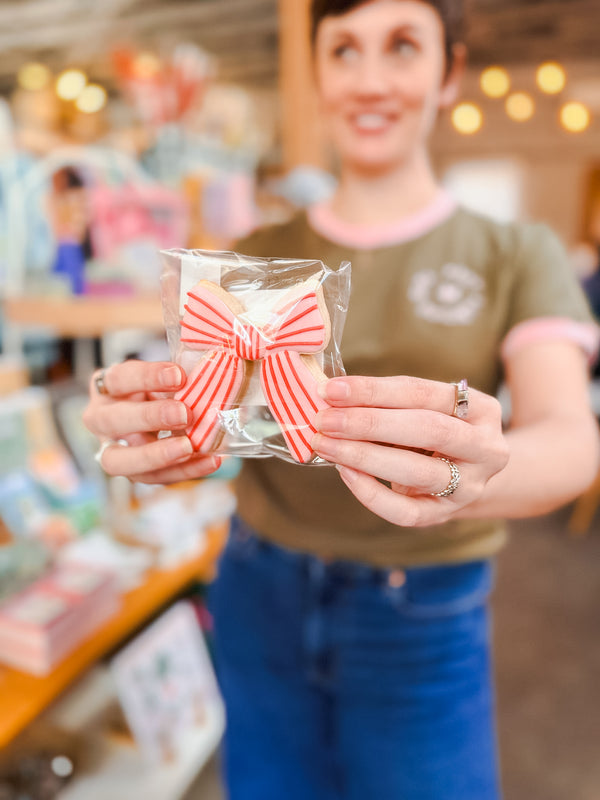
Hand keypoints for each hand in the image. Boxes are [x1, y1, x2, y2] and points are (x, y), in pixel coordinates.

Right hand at [83, 360, 220, 483]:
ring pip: (118, 460)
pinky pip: (153, 477)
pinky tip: (209, 460)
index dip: (147, 377)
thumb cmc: (162, 388)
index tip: (179, 375)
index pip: (118, 379)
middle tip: (184, 414)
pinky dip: (183, 471)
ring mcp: (112, 449)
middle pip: (111, 420)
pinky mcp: (134, 473)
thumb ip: (179, 374)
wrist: (159, 413)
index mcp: (107, 386)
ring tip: (189, 447)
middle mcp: (100, 418)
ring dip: (156, 455)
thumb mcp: (166, 375)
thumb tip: (205, 363)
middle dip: (148, 417)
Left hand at [312, 376, 508, 526]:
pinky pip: (406, 512)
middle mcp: (485, 447)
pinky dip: (371, 493)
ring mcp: (470, 486)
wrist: (465, 472)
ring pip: (417, 472)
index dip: (374, 390)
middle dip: (369, 424)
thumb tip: (332, 395)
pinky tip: (345, 472)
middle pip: (427, 430)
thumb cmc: (432, 430)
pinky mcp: (446, 515)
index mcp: (481, 408)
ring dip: (364, 456)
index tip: (332, 390)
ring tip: (326, 444)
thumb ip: (386, 400)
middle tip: (325, 420)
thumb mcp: (424, 408)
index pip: (423, 393)